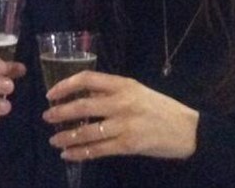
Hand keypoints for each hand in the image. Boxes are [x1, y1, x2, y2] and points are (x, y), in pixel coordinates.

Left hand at [42, 71, 198, 161]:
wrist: (188, 129)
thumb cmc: (158, 106)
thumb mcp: (135, 90)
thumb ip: (110, 92)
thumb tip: (81, 97)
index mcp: (121, 83)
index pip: (86, 79)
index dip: (65, 85)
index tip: (51, 94)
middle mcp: (121, 102)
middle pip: (82, 106)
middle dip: (60, 113)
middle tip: (47, 117)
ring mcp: (124, 124)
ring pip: (87, 131)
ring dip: (66, 137)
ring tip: (53, 140)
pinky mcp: (128, 145)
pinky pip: (98, 150)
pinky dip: (80, 153)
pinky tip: (68, 155)